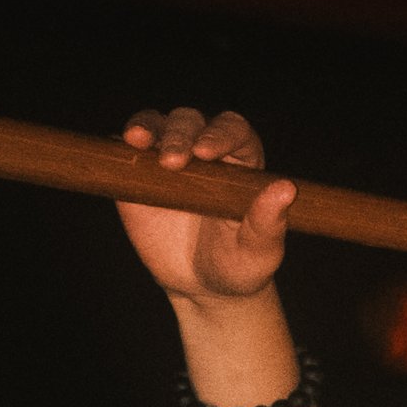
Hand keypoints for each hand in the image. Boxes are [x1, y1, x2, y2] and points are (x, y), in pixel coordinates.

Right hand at [117, 107, 293, 303]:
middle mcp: (205, 152)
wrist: (202, 285)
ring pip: (157, 124)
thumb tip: (286, 188)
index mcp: (242, 163)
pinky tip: (121, 149)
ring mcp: (169, 158)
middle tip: (174, 162)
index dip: (220, 133)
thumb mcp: (259, 251)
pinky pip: (126, 148)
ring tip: (140, 143)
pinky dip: (120, 143)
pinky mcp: (138, 173)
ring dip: (147, 127)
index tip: (206, 152)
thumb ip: (269, 222)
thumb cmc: (240, 265)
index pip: (234, 131)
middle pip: (191, 121)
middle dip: (181, 134)